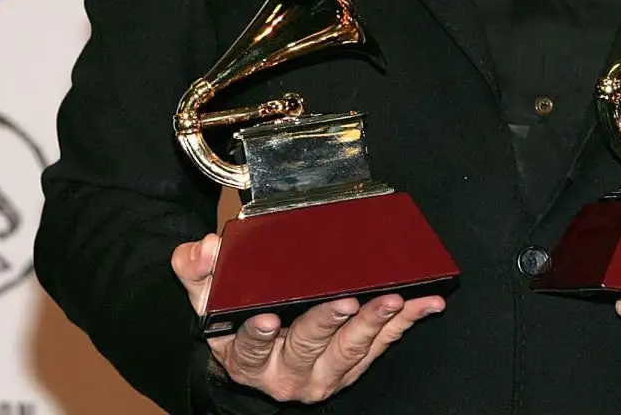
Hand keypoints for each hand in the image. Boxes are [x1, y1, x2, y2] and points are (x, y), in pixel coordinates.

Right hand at [171, 234, 445, 402]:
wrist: (257, 357)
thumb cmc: (233, 320)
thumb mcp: (204, 299)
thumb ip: (196, 270)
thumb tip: (205, 247)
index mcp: (247, 356)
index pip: (249, 346)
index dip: (257, 334)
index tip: (267, 318)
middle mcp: (287, 371)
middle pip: (307, 346)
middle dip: (326, 323)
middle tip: (343, 301)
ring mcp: (323, 372)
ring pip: (350, 350)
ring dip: (372, 324)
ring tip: (391, 300)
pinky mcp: (353, 366)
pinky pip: (382, 344)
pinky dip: (404, 323)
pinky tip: (424, 303)